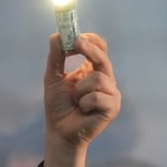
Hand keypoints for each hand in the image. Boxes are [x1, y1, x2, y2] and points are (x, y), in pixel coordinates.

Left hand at [42, 33, 120, 166]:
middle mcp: (104, 79)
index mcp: (92, 70)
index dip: (91, 40)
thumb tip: (56, 35)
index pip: (99, 48)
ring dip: (80, 89)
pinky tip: (84, 110)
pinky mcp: (113, 106)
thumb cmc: (58, 106)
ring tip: (76, 101)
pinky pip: (98, 96)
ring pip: (99, 77)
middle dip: (90, 49)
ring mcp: (111, 93)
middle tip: (77, 42)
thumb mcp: (53, 78)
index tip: (77, 35)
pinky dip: (85, 103)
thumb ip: (56, 57)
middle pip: (103, 57)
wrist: (59, 131)